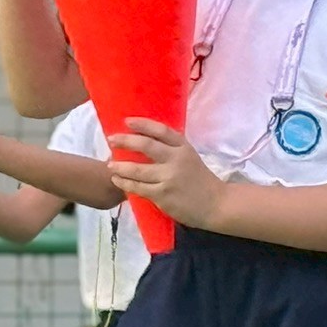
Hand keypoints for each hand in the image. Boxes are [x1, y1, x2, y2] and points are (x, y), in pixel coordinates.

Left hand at [108, 118, 227, 227]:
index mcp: (183, 148)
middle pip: (146, 145)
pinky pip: (138, 187)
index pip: (161, 130)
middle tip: (112, 139)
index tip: (127, 121)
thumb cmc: (201, 180)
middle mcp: (176, 160)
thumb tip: (145, 141)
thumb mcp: (190, 157)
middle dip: (125, 141)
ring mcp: (169, 178)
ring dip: (120, 166)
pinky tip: (118, 180)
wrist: (216, 204)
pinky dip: (125, 183)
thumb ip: (172, 149)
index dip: (142, 124)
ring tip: (110, 165)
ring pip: (137, 169)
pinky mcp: (163, 195)